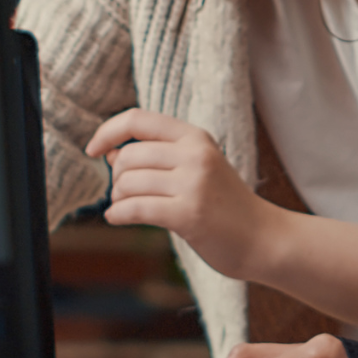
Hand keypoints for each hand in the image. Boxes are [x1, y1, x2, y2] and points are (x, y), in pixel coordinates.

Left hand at [87, 109, 291, 279]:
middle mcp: (195, 154)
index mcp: (195, 137)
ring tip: (126, 207)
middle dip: (117, 177)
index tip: (93, 150)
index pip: (138, 119)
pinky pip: (135, 208)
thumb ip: (159, 155)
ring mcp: (193, 184)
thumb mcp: (198, 167)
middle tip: (124, 193)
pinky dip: (118, 214)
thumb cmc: (225, 205)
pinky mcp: (189, 214)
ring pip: (129, 182)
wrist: (264, 238)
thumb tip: (110, 151)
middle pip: (129, 155)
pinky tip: (118, 218)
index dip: (108, 131)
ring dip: (118, 198)